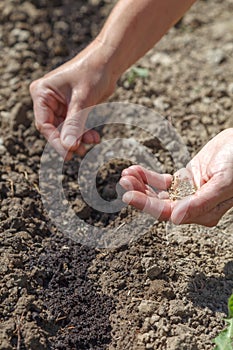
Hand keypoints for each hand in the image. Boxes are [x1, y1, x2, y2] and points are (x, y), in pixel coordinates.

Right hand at [30, 39, 116, 158]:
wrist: (109, 61)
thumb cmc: (93, 72)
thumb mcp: (82, 100)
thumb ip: (74, 124)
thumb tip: (69, 147)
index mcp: (42, 93)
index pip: (44, 124)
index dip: (55, 141)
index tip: (68, 153)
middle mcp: (47, 99)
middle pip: (54, 129)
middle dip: (68, 140)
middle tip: (80, 152)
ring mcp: (59, 105)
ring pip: (65, 130)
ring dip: (78, 138)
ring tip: (92, 142)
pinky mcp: (71, 108)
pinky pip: (75, 126)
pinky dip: (84, 132)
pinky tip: (94, 137)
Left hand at [120, 129, 232, 226]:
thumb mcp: (224, 183)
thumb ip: (201, 202)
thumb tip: (175, 218)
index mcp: (203, 212)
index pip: (168, 213)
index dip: (146, 206)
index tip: (128, 196)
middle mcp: (193, 206)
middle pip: (159, 204)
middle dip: (139, 194)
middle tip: (123, 181)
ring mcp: (187, 192)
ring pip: (157, 193)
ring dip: (140, 185)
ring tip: (126, 174)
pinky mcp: (184, 179)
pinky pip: (161, 181)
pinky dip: (147, 176)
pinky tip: (135, 170)